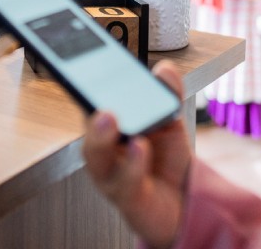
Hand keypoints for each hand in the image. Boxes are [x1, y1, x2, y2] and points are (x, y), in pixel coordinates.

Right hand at [81, 62, 190, 248]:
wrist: (184, 203)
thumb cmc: (165, 161)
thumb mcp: (169, 122)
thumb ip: (166, 95)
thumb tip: (163, 69)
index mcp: (106, 126)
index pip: (88, 99)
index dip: (77, 78)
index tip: (76, 56)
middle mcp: (102, 149)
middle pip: (85, 125)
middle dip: (84, 105)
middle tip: (88, 85)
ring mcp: (111, 176)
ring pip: (96, 158)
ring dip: (99, 137)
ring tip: (108, 117)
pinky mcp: (129, 200)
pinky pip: (126, 183)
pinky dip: (131, 164)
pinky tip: (139, 147)